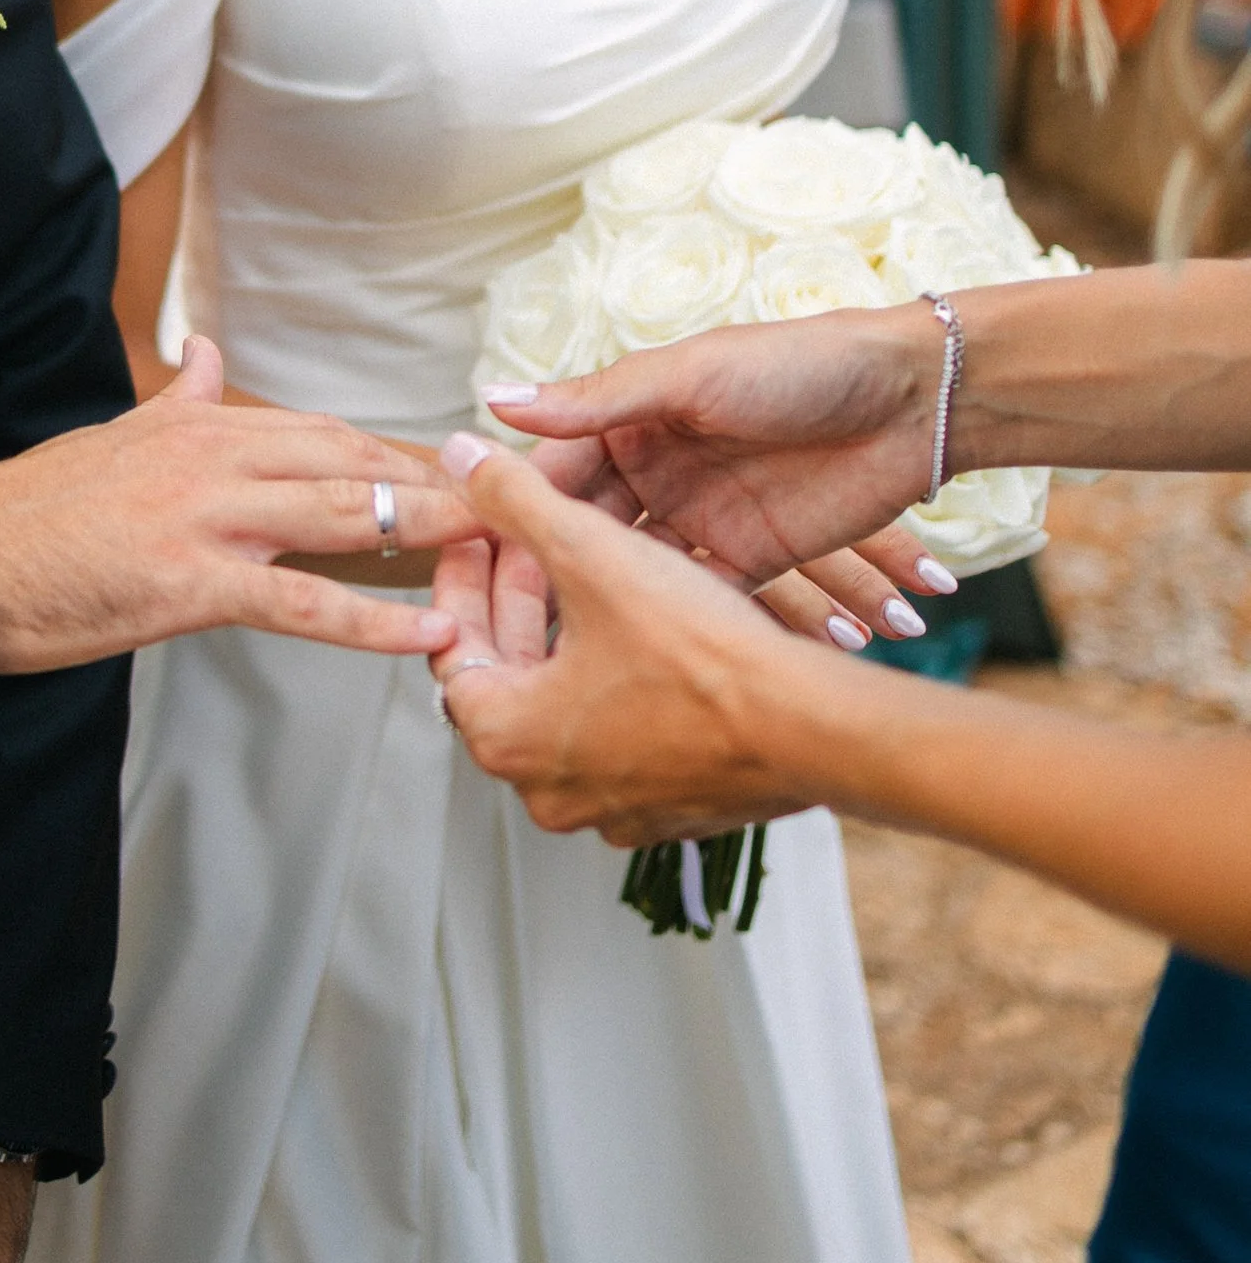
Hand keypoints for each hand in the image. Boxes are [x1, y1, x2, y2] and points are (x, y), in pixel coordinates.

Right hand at [0, 337, 470, 670]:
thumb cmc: (30, 515)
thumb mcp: (112, 436)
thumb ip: (175, 400)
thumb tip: (204, 353)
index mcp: (195, 426)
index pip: (318, 430)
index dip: (389, 451)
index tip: (448, 467)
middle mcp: (211, 459)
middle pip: (349, 464)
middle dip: (432, 485)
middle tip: (504, 505)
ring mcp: (205, 520)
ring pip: (342, 518)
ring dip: (428, 534)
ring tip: (497, 552)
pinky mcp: (191, 584)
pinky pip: (303, 605)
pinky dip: (375, 623)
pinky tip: (429, 636)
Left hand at [429, 443, 863, 840]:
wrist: (810, 726)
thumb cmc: (699, 652)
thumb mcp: (593, 554)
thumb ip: (516, 500)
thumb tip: (459, 455)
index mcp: (506, 738)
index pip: (452, 648)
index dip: (463, 578)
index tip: (478, 534)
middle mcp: (546, 789)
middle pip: (505, 678)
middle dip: (514, 604)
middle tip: (527, 544)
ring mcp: (610, 806)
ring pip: (565, 706)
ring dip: (567, 641)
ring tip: (586, 577)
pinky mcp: (667, 806)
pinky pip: (621, 736)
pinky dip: (618, 682)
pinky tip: (645, 631)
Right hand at [482, 308, 956, 622]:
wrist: (916, 396)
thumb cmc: (799, 363)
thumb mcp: (691, 376)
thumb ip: (598, 401)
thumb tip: (494, 397)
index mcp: (628, 422)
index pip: (554, 482)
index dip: (519, 529)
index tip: (488, 584)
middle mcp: (654, 474)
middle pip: (591, 542)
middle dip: (566, 593)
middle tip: (536, 651)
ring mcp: (703, 520)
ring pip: (651, 582)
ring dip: (635, 618)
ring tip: (603, 671)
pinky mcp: (757, 558)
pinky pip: (716, 602)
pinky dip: (705, 627)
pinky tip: (687, 660)